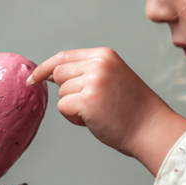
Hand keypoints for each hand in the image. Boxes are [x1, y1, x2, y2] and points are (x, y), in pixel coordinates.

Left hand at [28, 48, 185, 175]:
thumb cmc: (132, 110)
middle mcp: (98, 64)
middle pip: (59, 73)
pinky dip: (74, 118)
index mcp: (105, 55)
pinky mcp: (87, 101)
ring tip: (98, 112)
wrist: (152, 129)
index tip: (33, 78)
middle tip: (89, 104)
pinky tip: (94, 120)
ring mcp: (93, 82)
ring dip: (73, 106)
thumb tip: (51, 75)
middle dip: (66, 91)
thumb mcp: (112, 77)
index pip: (64, 56)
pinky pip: (63, 108)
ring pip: (61, 93)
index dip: (46, 68)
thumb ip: (87, 72)